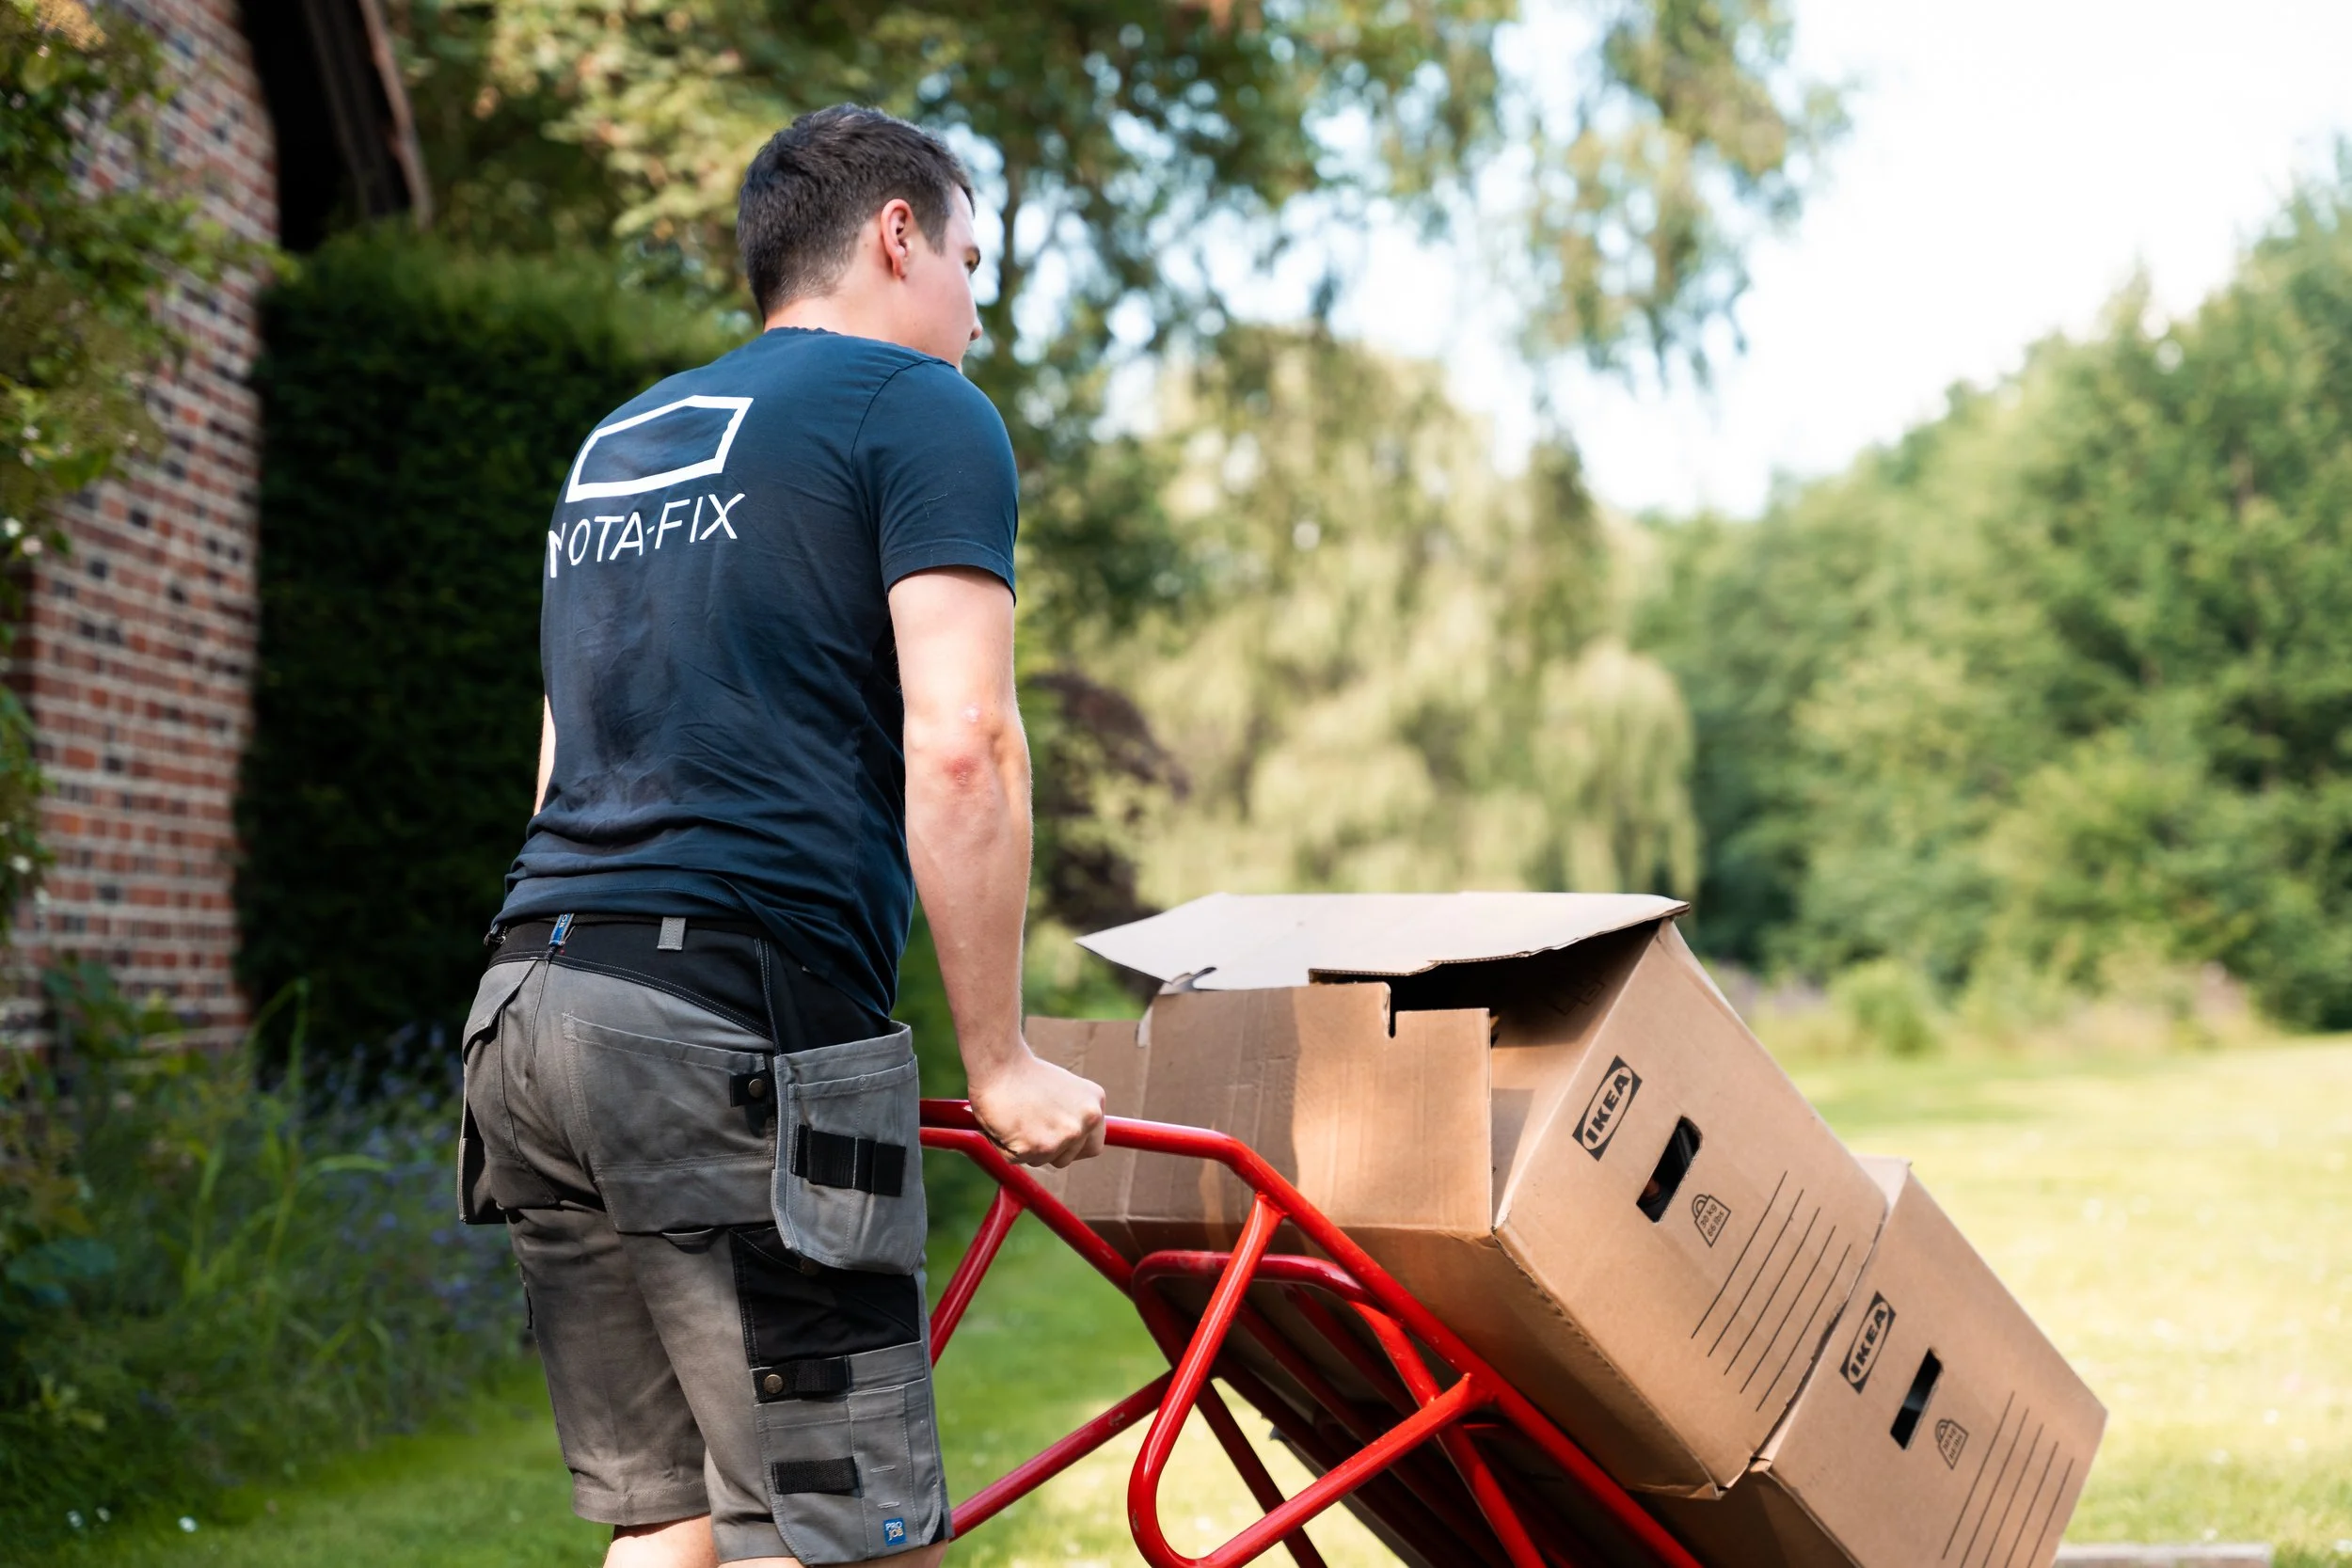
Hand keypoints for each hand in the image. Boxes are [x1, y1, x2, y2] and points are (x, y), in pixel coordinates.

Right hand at [967, 1045, 1106, 1167]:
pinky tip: (1004, 1122)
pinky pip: (1018, 1159)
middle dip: (1047, 1151)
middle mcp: (1086, 1121)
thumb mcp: (1062, 1090)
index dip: (1072, 1148)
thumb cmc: (1023, 1075)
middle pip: (1068, 1158)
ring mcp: (1064, 1136)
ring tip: (1016, 1119)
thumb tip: (1071, 1138)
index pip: (1093, 1146)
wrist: (999, 1065)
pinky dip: (1006, 1146)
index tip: (1056, 1143)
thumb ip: (1072, 1115)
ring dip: (1026, 1149)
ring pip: (1043, 1161)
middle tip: (1029, 1128)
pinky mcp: (1038, 1148)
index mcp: (1094, 1105)